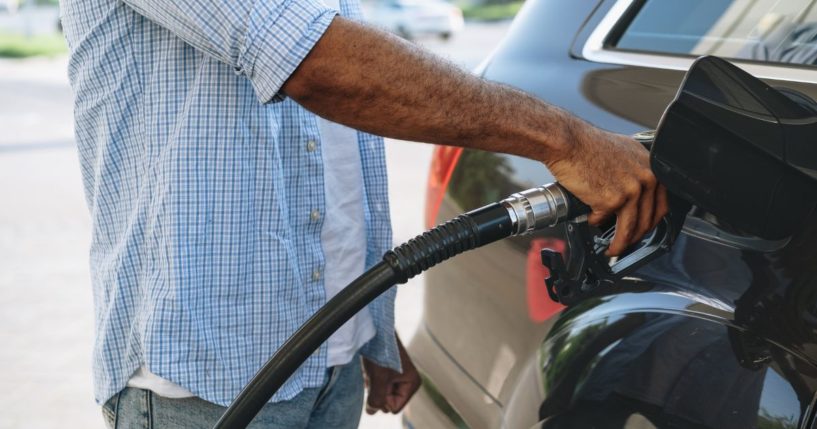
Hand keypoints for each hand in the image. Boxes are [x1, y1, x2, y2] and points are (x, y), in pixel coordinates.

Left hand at [362, 336, 420, 413]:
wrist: (376, 330)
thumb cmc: (381, 351)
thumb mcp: (379, 378)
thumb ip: (377, 399)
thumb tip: (372, 410)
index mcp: (412, 384)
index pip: (393, 407)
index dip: (383, 397)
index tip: (381, 379)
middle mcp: (408, 383)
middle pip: (388, 402)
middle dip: (378, 391)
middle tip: (376, 373)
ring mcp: (398, 378)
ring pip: (381, 394)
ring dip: (373, 385)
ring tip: (374, 369)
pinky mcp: (389, 374)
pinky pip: (377, 387)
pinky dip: (371, 380)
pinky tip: (371, 369)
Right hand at [546, 124, 667, 255]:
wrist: (569, 143)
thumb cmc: (587, 145)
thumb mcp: (622, 152)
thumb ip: (633, 171)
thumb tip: (632, 193)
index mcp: (650, 166)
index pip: (661, 203)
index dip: (651, 221)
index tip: (643, 228)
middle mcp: (645, 179)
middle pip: (647, 219)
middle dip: (636, 237)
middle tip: (627, 243)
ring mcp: (630, 190)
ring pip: (630, 227)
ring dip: (620, 243)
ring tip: (612, 249)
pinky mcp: (611, 200)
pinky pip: (603, 220)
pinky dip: (595, 222)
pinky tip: (590, 219)